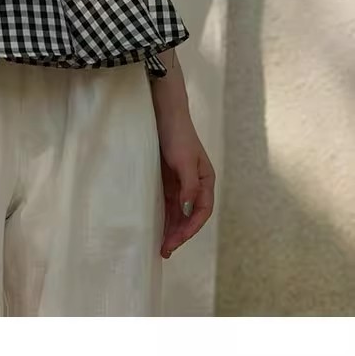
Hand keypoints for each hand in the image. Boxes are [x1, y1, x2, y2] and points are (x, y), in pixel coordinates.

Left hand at [154, 105, 214, 258]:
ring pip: (178, 212)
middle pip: (190, 216)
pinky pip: (167, 204)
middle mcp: (195, 184)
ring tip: (162, 247)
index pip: (202, 211)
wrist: (164, 113)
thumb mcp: (184, 160)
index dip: (191, 228)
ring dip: (172, 229)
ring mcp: (181, 183)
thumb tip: (188, 209)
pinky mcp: (168, 180)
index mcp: (206, 181)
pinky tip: (158, 228)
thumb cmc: (178, 135)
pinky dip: (164, 217)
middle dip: (180, 234)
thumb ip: (188, 185)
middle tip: (165, 250)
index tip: (177, 240)